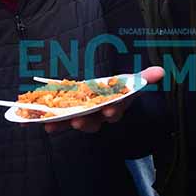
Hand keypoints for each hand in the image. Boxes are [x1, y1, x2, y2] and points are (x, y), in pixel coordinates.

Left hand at [43, 66, 165, 133]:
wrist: (97, 94)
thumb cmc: (115, 89)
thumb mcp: (128, 82)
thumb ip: (142, 77)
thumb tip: (161, 71)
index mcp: (113, 105)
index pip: (115, 109)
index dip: (112, 111)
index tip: (109, 111)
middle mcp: (98, 114)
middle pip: (93, 121)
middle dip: (86, 122)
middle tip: (78, 121)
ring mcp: (81, 116)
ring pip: (73, 122)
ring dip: (63, 124)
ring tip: (52, 124)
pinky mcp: (66, 116)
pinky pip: (57, 120)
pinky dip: (46, 122)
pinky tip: (35, 123)